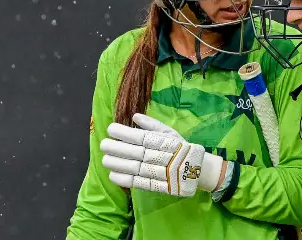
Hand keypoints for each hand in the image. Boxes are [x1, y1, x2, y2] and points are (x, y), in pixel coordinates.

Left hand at [100, 113, 225, 196]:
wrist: (198, 169)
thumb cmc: (180, 147)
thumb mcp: (169, 132)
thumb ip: (152, 124)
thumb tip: (134, 116)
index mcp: (162, 141)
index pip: (140, 136)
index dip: (124, 133)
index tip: (111, 129)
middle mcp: (159, 156)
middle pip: (135, 152)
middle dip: (117, 148)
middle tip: (103, 145)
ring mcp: (158, 172)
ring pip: (135, 168)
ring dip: (118, 164)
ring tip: (104, 160)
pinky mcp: (158, 185)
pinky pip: (139, 183)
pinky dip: (125, 180)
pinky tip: (112, 176)